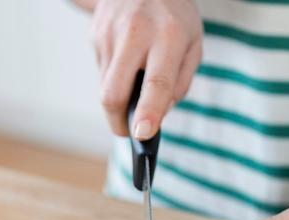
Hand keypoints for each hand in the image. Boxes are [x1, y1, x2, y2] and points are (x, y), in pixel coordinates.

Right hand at [91, 0, 201, 138]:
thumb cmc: (173, 16)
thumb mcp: (193, 43)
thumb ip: (180, 82)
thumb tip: (157, 115)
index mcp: (168, 36)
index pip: (156, 82)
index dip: (149, 112)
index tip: (142, 135)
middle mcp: (135, 33)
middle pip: (114, 93)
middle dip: (118, 122)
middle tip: (127, 131)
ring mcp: (110, 33)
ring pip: (105, 87)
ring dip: (119, 97)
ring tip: (135, 78)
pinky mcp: (95, 34)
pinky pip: (102, 71)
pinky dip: (114, 77)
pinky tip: (127, 59)